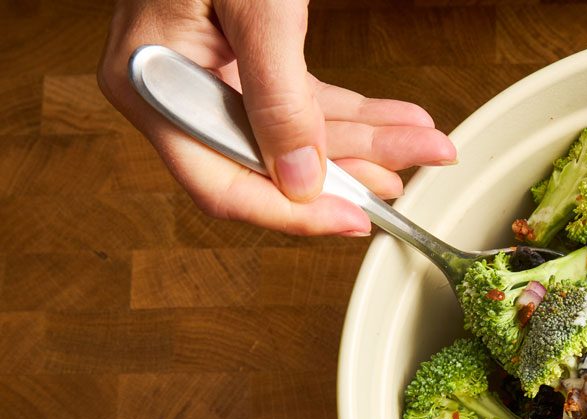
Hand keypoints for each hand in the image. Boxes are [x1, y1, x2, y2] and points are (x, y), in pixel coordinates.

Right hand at [98, 0, 456, 236]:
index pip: (222, 184)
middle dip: (353, 168)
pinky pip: (304, 101)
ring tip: (424, 143)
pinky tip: (398, 120)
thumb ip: (277, 97)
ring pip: (299, 134)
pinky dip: (354, 111)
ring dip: (367, 140)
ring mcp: (212, 78)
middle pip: (272, 164)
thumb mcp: (255, 11)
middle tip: (410, 172)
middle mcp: (178, 92)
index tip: (353, 219)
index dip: (292, 213)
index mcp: (153, 87)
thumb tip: (302, 182)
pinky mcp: (246, 62)